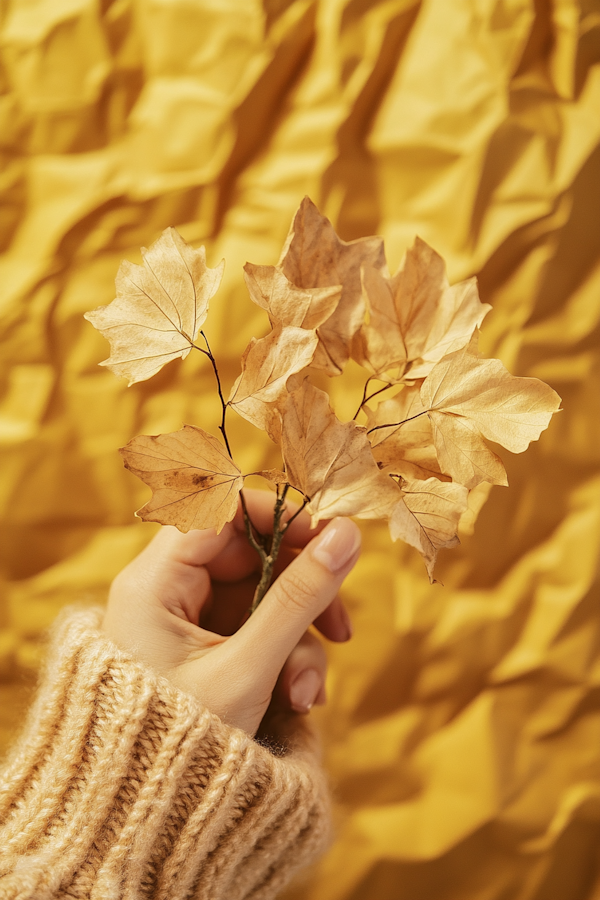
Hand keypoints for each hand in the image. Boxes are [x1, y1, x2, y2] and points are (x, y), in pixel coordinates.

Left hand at [102, 490, 359, 734]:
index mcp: (155, 584)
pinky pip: (258, 634)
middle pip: (251, 558)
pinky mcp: (207, 652)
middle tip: (340, 627)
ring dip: (298, 643)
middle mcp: (168, 595)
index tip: (327, 538)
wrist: (145, 824)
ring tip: (307, 697)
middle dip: (301, 597)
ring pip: (263, 601)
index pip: (220, 512)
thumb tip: (348, 534)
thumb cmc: (180, 746)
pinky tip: (298, 702)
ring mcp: (189, 625)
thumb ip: (300, 598)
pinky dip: (285, 661)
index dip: (277, 517)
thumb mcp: (249, 669)